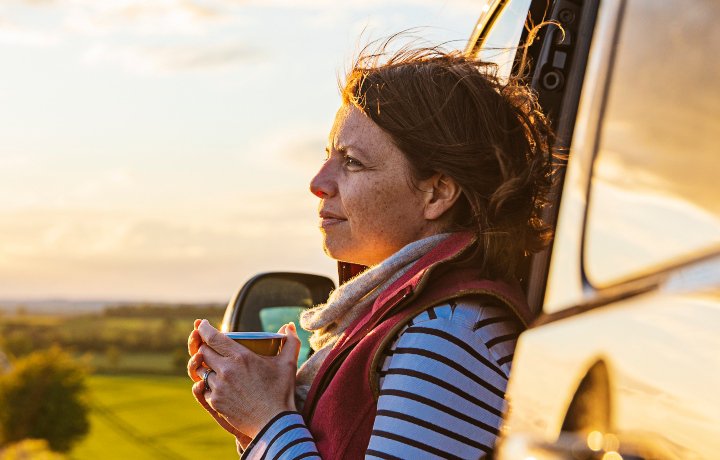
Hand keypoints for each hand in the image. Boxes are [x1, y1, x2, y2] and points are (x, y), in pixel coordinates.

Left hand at [190, 320, 300, 438]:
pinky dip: (209, 384)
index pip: (212, 337)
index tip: (201, 324)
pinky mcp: (215, 402)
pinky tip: (219, 384)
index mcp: (240, 357)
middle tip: (210, 346)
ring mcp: (218, 387)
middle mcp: (225, 370)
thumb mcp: (288, 364)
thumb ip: (290, 341)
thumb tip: (288, 326)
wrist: (273, 423)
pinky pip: (204, 389)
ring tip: (215, 366)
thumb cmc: (281, 392)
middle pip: (203, 352)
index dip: (203, 329)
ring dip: (206, 367)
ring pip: (202, 371)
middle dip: (204, 347)